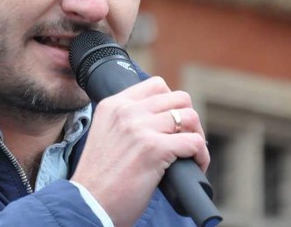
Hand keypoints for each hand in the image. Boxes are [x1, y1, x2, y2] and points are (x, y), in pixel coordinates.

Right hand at [70, 77, 209, 226]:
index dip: (172, 103)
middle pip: (178, 98)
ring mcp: (140, 128)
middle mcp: (126, 112)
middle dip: (189, 119)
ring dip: (197, 135)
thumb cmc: (99, 179)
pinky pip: (194, 142)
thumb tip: (162, 122)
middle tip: (186, 139)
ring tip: (193, 154)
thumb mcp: (106, 135)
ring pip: (190, 117)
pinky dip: (201, 156)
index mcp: (113, 105)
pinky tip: (196, 167)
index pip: (156, 85)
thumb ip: (127, 122)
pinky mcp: (154, 149)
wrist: (88, 205)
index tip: (173, 123)